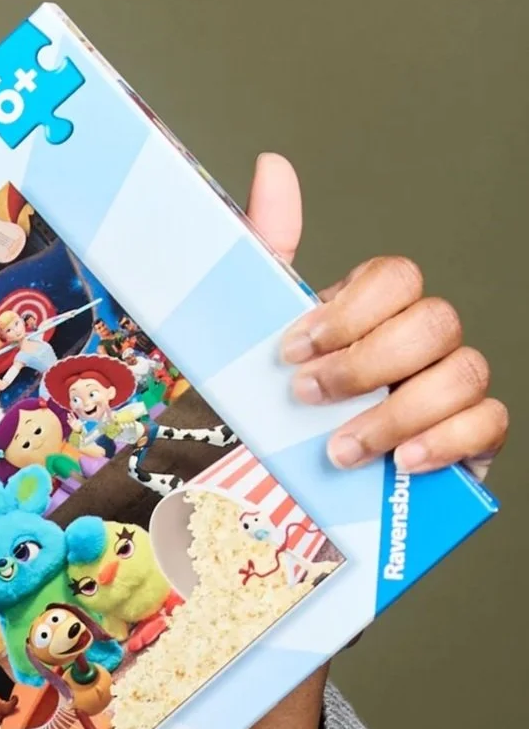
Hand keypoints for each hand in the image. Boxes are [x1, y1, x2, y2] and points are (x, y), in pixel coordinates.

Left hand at [232, 156, 503, 728]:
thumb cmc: (252, 452)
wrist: (258, 563)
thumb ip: (262, 261)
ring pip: (464, 370)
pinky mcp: (458, 461)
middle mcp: (410, 359)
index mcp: (362, 327)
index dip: (352, 306)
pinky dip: (447, 440)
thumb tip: (272, 165)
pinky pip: (488, 425)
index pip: (395, 276)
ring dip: (396, 407)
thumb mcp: (239, 360)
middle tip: (308, 398)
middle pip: (434, 317)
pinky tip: (401, 463)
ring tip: (338, 449)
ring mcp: (440, 408)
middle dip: (368, 357)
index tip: (293, 349)